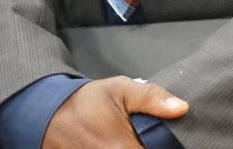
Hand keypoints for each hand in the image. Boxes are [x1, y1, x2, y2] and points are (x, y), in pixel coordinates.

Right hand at [41, 76, 188, 147]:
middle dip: (150, 146)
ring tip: (133, 137)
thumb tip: (182, 108)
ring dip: (137, 148)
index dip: (165, 146)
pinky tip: (125, 142)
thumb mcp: (120, 90)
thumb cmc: (87, 102)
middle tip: (145, 135)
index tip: (168, 140)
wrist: (51, 116)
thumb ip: (151, 98)